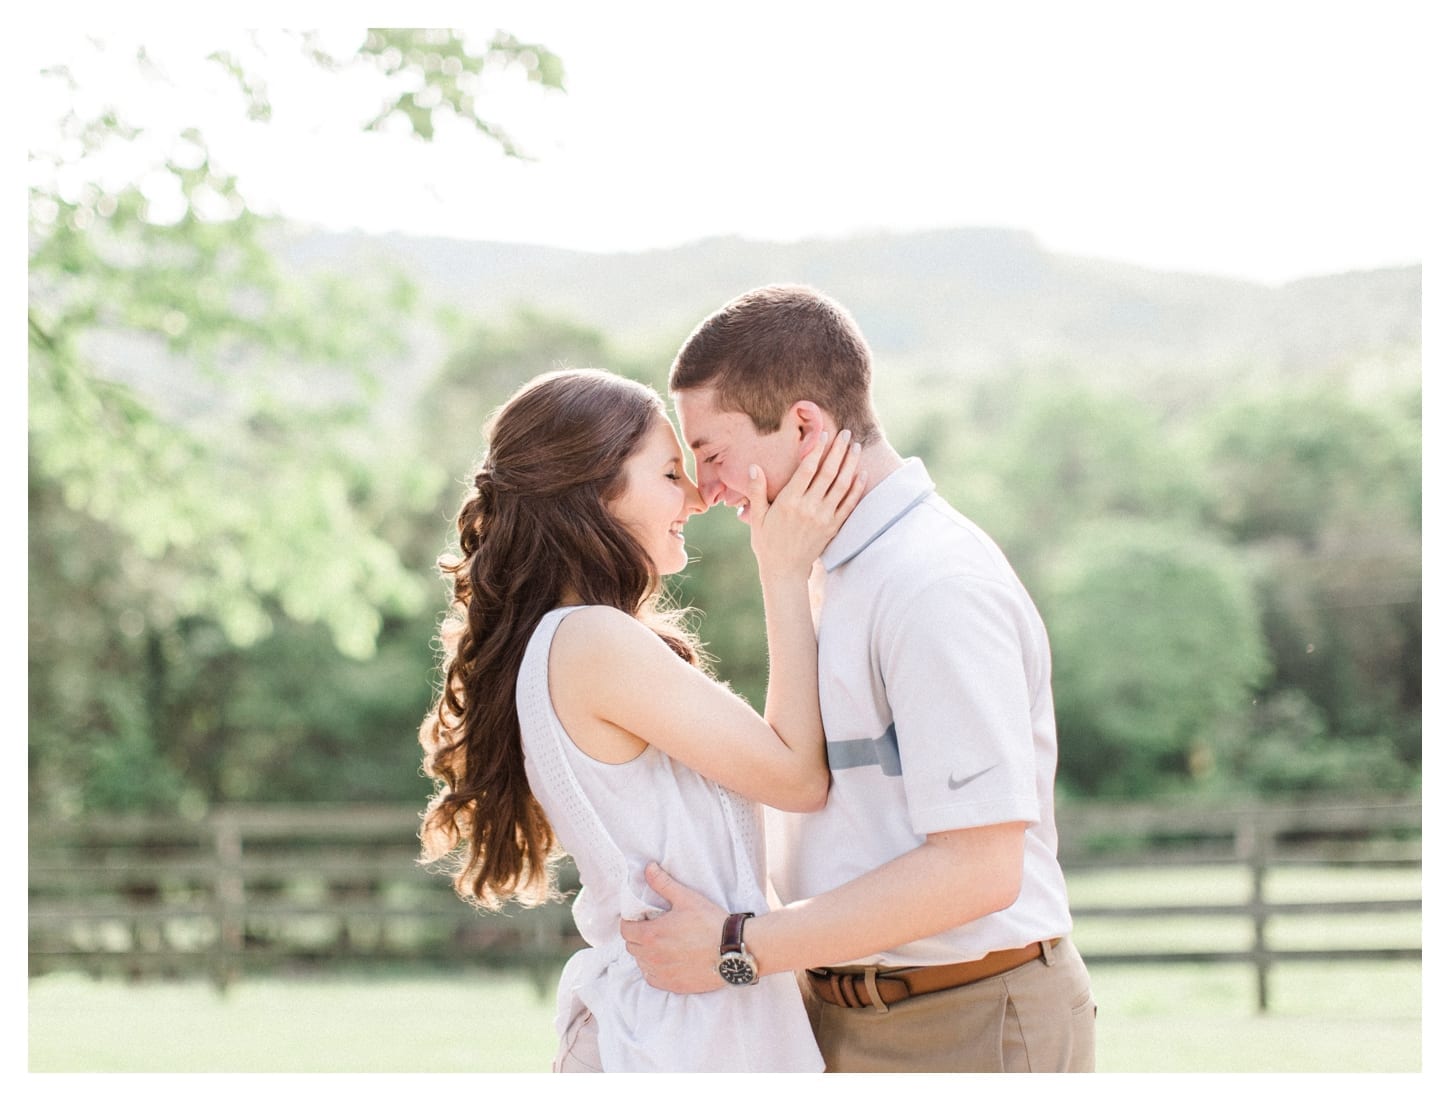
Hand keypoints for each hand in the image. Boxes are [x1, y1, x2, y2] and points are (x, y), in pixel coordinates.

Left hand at [620, 863, 727, 993]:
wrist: (733, 950)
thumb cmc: (710, 923)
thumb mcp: (686, 898)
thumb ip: (663, 883)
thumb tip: (648, 868)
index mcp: (651, 935)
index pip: (625, 929)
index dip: (631, 921)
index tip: (643, 918)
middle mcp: (652, 957)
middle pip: (631, 946)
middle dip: (637, 936)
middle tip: (654, 928)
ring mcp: (662, 973)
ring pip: (641, 963)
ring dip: (646, 953)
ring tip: (663, 944)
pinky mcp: (673, 985)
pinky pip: (653, 978)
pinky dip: (655, 970)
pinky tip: (668, 960)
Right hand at [746, 429, 865, 580]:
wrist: (785, 571)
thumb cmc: (767, 543)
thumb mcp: (757, 517)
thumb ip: (756, 491)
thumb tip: (754, 467)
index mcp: (789, 501)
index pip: (807, 469)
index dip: (817, 449)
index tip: (824, 434)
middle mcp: (808, 507)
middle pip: (828, 472)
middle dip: (838, 450)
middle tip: (845, 432)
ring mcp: (823, 518)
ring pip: (841, 485)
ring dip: (850, 464)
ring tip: (855, 447)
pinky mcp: (833, 527)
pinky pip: (849, 504)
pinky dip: (857, 488)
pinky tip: (862, 474)